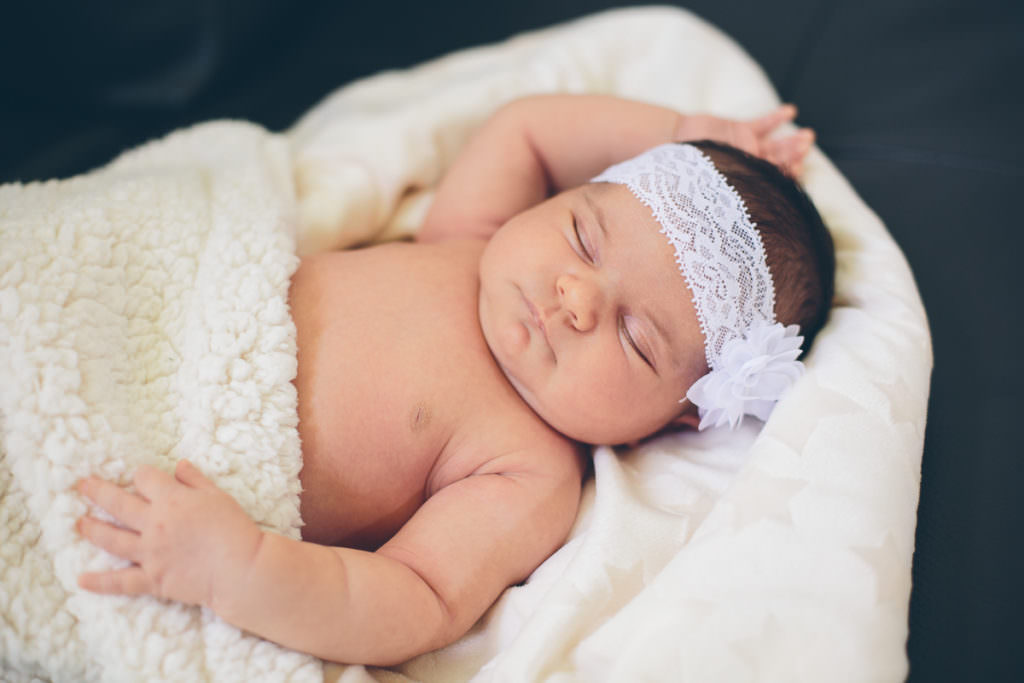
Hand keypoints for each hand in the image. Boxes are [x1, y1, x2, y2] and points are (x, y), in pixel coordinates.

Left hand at [75, 459, 262, 608]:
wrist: (241, 568)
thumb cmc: (235, 529)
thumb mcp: (219, 496)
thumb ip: (195, 480)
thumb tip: (178, 465)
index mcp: (172, 500)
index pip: (145, 478)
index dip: (143, 475)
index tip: (142, 477)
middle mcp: (155, 523)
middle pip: (118, 503)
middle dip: (98, 492)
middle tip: (83, 485)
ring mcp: (150, 552)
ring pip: (112, 539)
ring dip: (92, 529)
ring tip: (80, 523)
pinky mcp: (152, 579)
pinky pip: (121, 581)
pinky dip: (100, 582)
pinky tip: (81, 580)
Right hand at [675, 104, 814, 177]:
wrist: (670, 147)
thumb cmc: (686, 173)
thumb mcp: (710, 184)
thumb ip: (732, 190)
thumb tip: (751, 211)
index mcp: (744, 183)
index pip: (772, 182)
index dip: (787, 176)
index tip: (798, 169)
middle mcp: (749, 166)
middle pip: (778, 162)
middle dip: (794, 154)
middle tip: (805, 145)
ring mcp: (746, 148)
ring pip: (775, 145)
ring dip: (791, 140)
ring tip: (808, 135)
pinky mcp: (739, 130)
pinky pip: (762, 124)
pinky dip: (776, 118)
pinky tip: (790, 111)